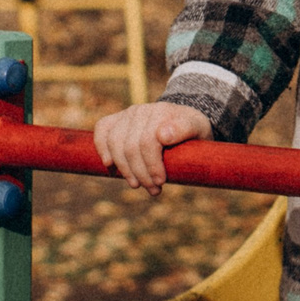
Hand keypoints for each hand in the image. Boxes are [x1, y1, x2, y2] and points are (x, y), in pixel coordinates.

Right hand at [93, 101, 209, 192]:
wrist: (183, 121)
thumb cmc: (192, 129)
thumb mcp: (198, 129)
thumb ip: (184, 129)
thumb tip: (162, 135)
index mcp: (161, 111)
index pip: (148, 142)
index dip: (151, 166)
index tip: (161, 182)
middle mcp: (141, 110)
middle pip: (130, 147)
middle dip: (140, 173)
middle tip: (153, 190)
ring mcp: (127, 114)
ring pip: (114, 143)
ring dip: (124, 169)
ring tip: (136, 184)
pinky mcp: (116, 119)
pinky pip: (102, 130)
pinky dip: (102, 148)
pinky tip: (109, 165)